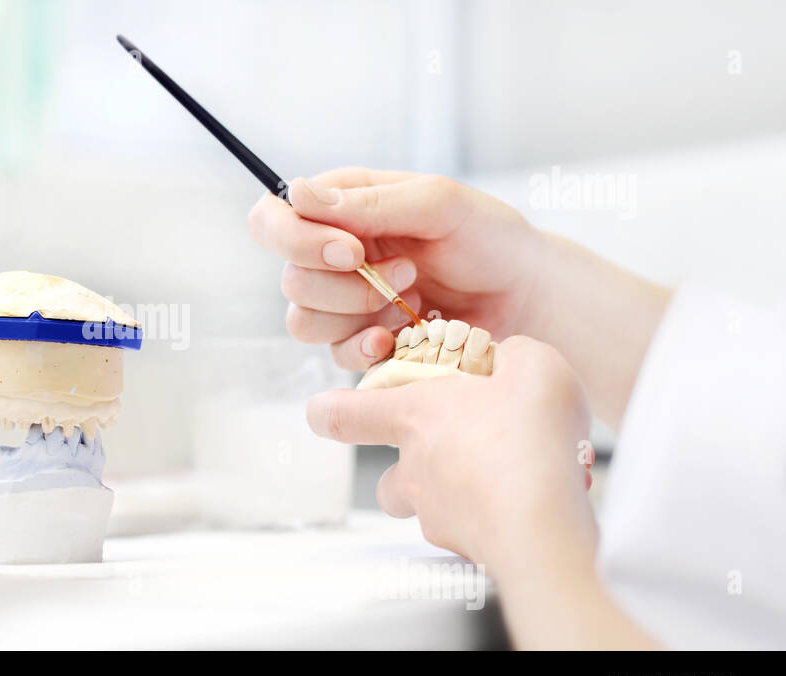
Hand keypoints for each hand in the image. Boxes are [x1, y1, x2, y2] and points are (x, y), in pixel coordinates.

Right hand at [248, 167, 541, 370]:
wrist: (528, 298)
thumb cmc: (490, 238)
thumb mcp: (437, 203)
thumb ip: (368, 202)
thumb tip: (297, 194)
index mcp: (342, 208)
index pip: (273, 219)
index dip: (295, 240)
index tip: (349, 250)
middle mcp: (333, 255)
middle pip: (290, 280)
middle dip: (347, 285)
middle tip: (408, 272)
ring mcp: (345, 302)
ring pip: (304, 322)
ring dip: (358, 314)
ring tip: (413, 301)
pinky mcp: (362, 342)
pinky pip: (335, 355)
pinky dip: (367, 348)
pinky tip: (403, 338)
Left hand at [305, 336, 595, 573]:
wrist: (547, 522)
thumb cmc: (528, 439)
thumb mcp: (533, 367)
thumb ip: (514, 355)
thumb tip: (510, 359)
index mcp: (414, 417)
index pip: (344, 415)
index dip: (329, 411)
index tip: (321, 409)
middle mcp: (414, 471)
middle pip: (388, 478)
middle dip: (413, 468)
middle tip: (457, 453)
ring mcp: (436, 515)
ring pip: (428, 509)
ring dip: (454, 497)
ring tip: (503, 480)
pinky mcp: (467, 549)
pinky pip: (472, 532)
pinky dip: (494, 518)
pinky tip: (534, 504)